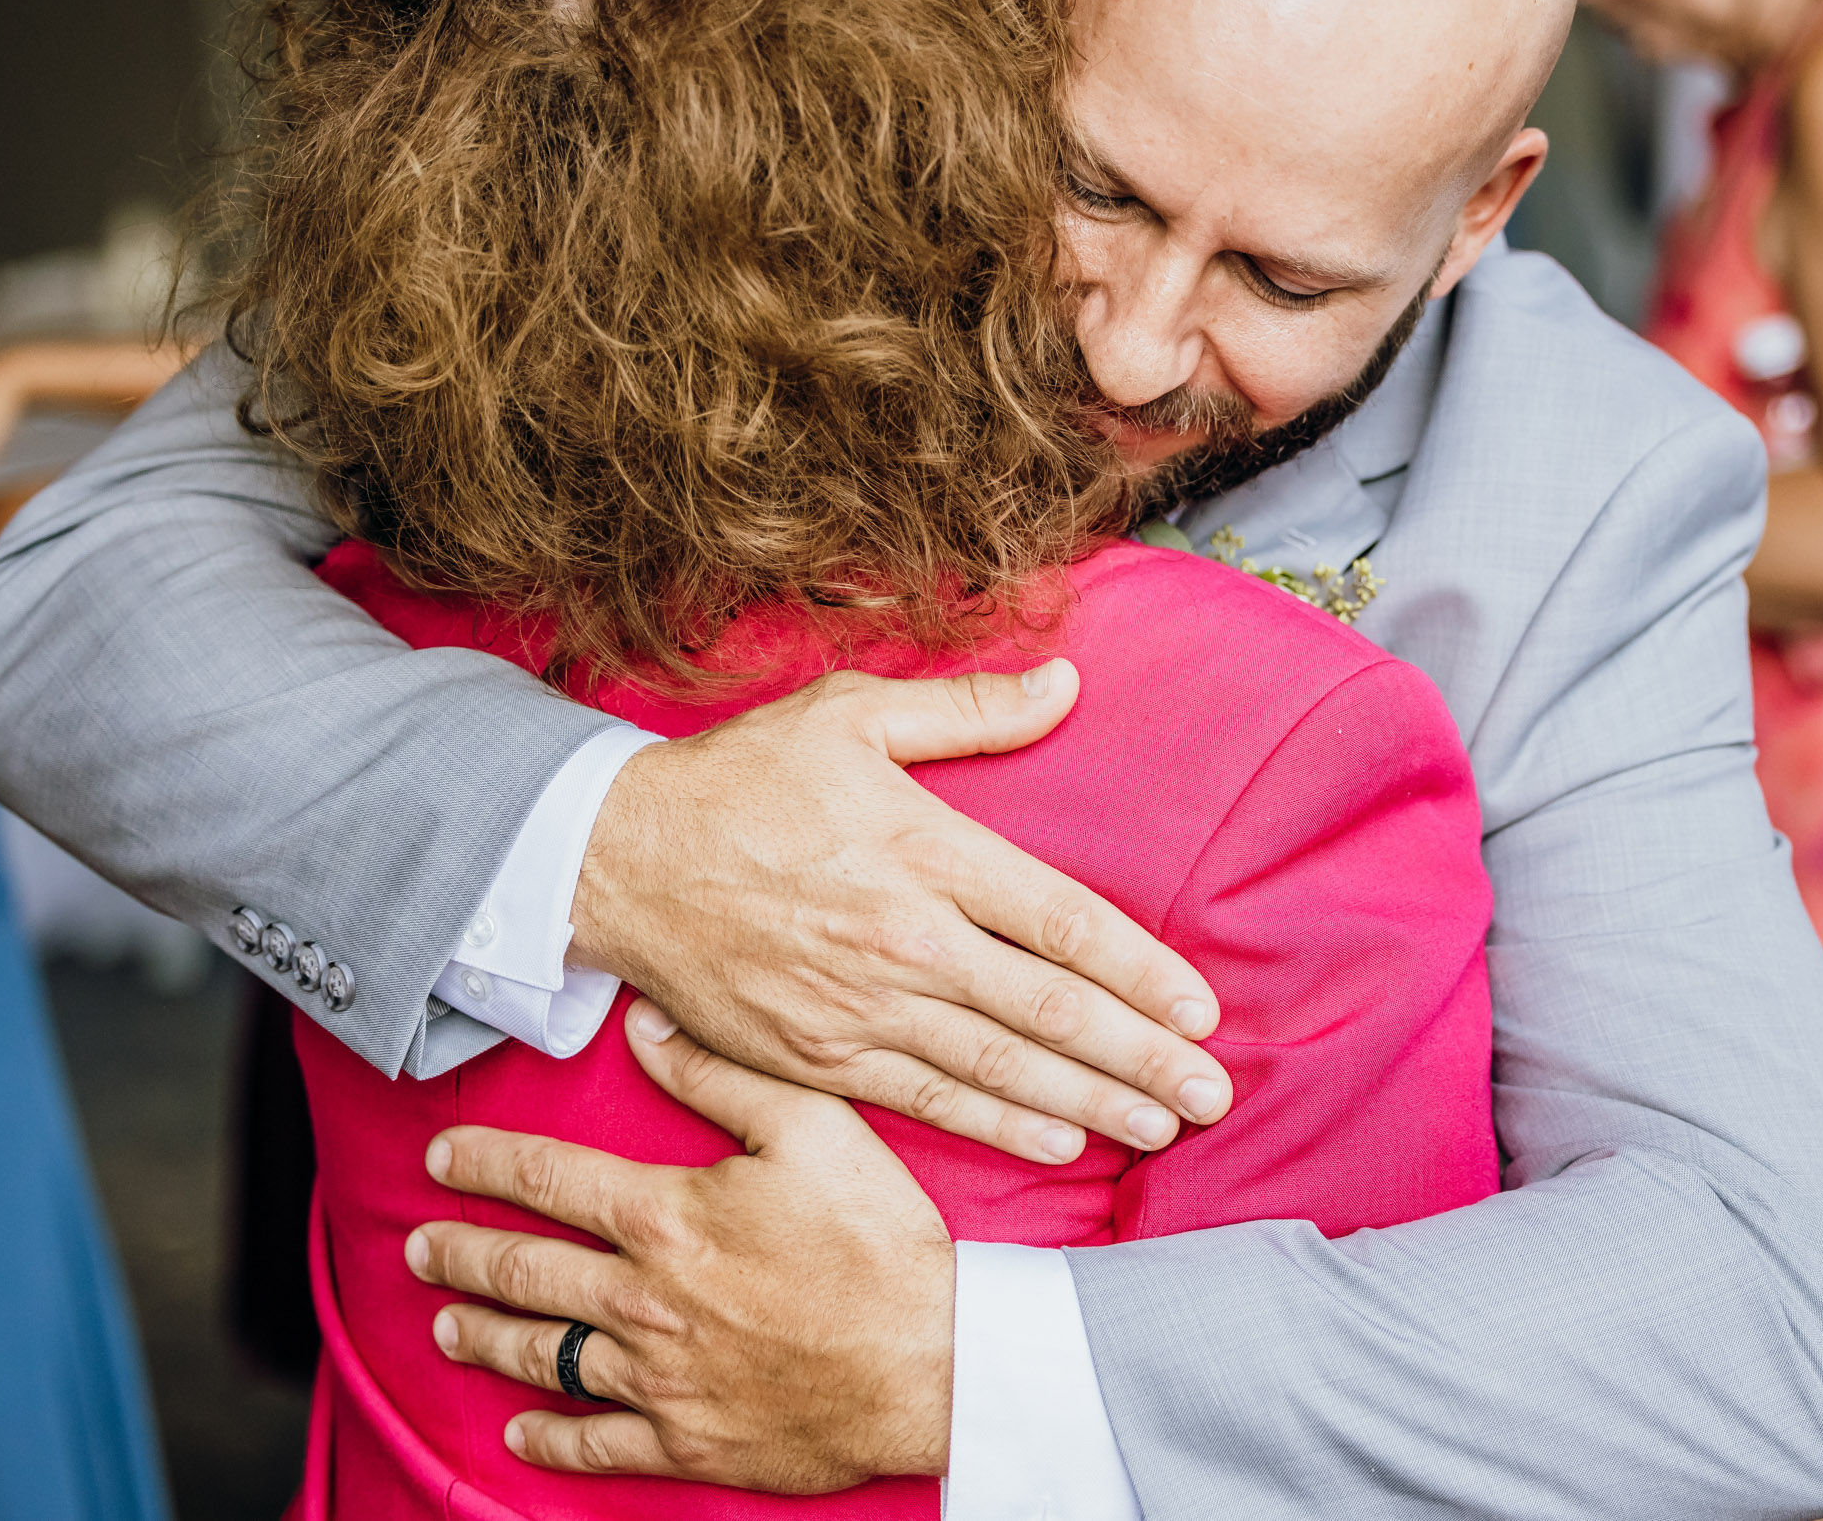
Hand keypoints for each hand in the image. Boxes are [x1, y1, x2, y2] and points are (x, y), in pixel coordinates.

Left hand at [408, 1002, 952, 1488]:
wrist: (932, 1361)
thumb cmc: (881, 1242)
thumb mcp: (815, 1128)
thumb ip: (722, 1076)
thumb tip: (649, 1029)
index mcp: (669, 1216)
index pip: (548, 1178)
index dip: (486, 1161)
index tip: (443, 1155)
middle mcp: (644, 1298)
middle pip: (523, 1269)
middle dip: (460, 1252)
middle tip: (420, 1246)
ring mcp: (659, 1377)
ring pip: (542, 1354)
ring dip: (482, 1335)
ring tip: (445, 1322)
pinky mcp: (687, 1441)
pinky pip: (594, 1442)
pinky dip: (546, 1436)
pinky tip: (519, 1428)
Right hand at [573, 658, 1233, 1164]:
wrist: (611, 859)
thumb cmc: (739, 777)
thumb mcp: (851, 712)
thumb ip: (969, 709)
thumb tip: (1067, 682)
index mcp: (922, 849)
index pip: (1060, 921)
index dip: (1140, 971)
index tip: (1201, 1008)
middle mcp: (901, 936)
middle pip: (1047, 1010)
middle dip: (1140, 1056)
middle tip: (1212, 1094)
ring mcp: (858, 1005)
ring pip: (998, 1067)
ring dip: (1090, 1101)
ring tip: (1164, 1126)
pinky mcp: (817, 1055)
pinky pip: (927, 1100)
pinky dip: (1000, 1125)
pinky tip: (1062, 1140)